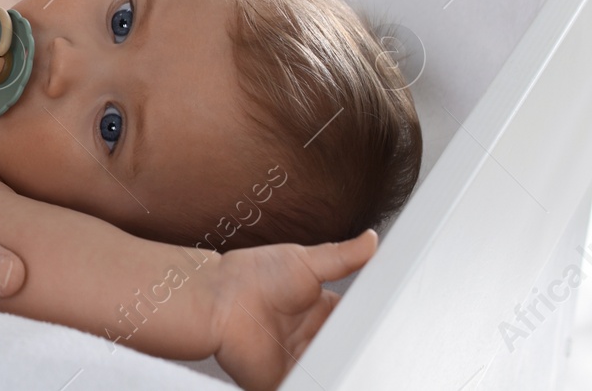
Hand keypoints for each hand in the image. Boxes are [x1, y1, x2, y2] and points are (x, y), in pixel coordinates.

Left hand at [210, 230, 376, 390]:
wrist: (219, 299)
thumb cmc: (255, 275)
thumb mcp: (306, 262)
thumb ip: (343, 256)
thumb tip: (372, 238)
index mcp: (322, 313)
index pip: (358, 326)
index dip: (373, 329)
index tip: (395, 331)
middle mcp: (313, 340)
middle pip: (349, 352)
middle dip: (362, 353)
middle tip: (382, 353)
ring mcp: (300, 363)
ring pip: (334, 372)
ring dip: (346, 370)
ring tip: (363, 369)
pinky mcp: (285, 382)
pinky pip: (311, 387)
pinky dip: (325, 384)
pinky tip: (337, 379)